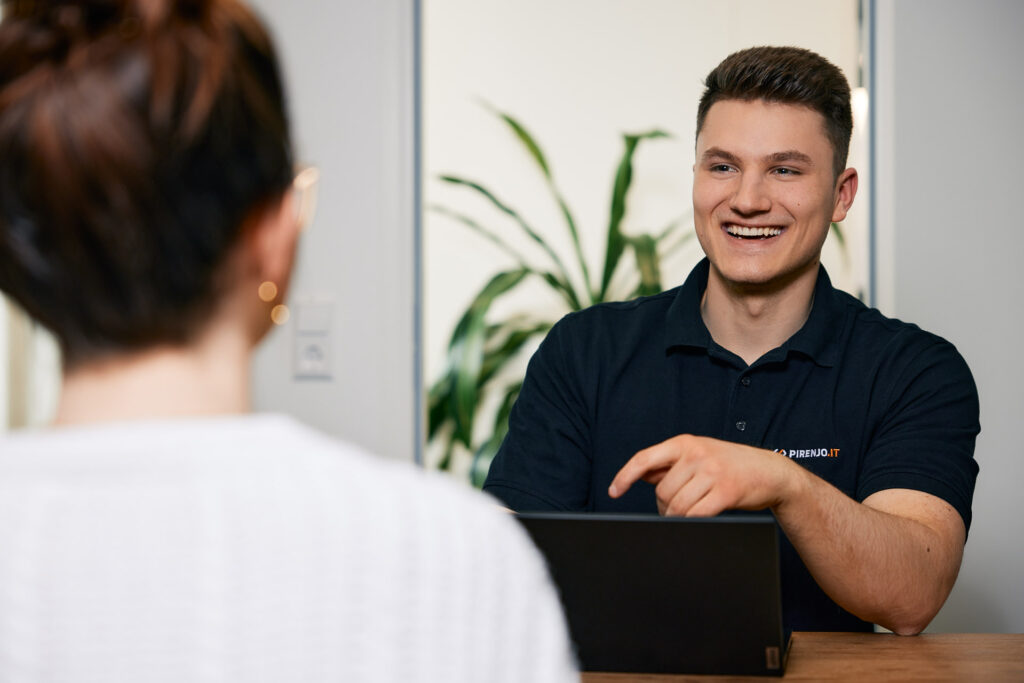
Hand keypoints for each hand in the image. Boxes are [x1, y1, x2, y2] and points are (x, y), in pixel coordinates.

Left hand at [608, 434, 800, 516]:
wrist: (771, 471)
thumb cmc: (730, 465)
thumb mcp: (699, 455)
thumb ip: (670, 464)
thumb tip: (641, 475)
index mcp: (685, 443)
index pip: (645, 458)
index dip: (625, 476)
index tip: (613, 492)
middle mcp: (696, 454)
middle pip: (662, 491)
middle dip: (663, 507)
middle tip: (673, 510)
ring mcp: (712, 472)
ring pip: (677, 505)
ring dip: (677, 517)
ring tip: (686, 515)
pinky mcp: (726, 491)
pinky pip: (696, 514)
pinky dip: (692, 521)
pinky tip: (697, 518)